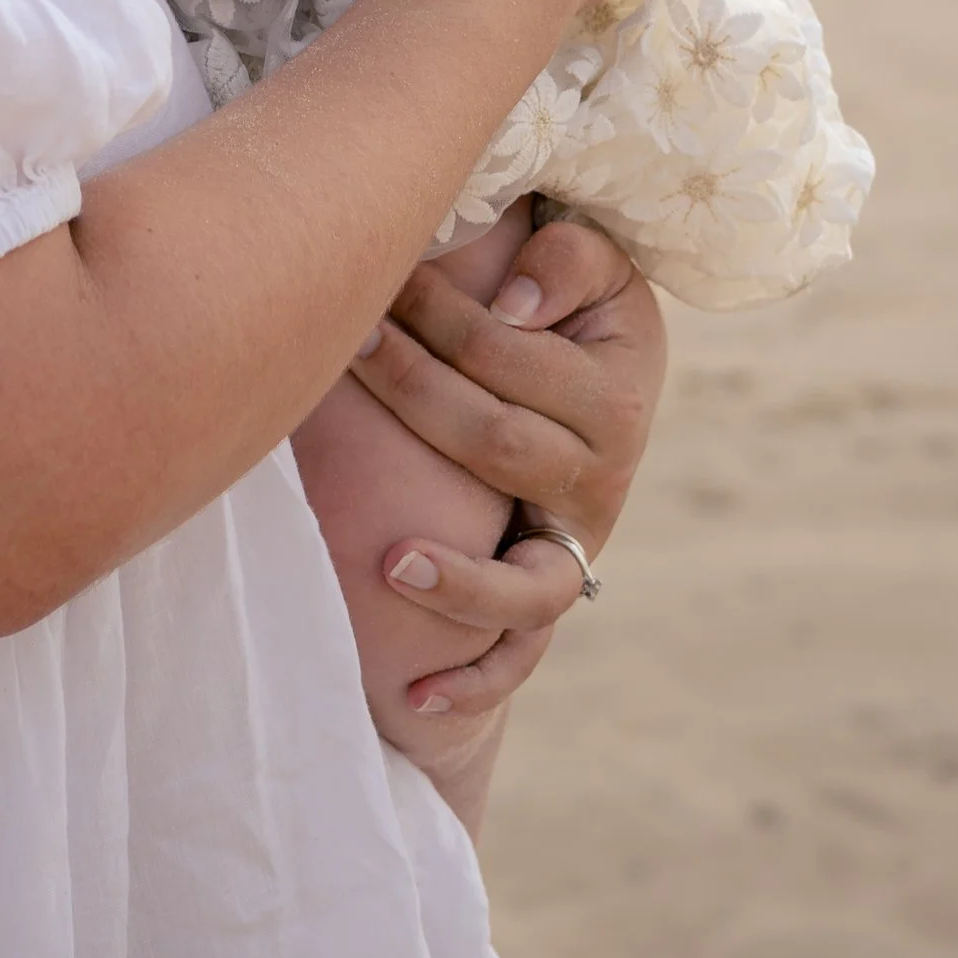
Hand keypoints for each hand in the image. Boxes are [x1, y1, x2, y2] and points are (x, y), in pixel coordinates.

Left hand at [348, 217, 666, 722]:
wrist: (605, 369)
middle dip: (409, 390)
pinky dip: (475, 680)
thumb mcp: (595, 260)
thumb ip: (568, 256)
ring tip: (387, 562)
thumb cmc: (576, 300)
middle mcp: (603, 479)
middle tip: (343, 347)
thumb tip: (513, 302)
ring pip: (526, 582)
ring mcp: (575, 543)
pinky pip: (520, 651)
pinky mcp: (551, 588)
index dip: (438, 313)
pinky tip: (415, 701)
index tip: (375, 279)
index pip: (508, 355)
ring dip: (456, 579)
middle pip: (493, 445)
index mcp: (614, 392)